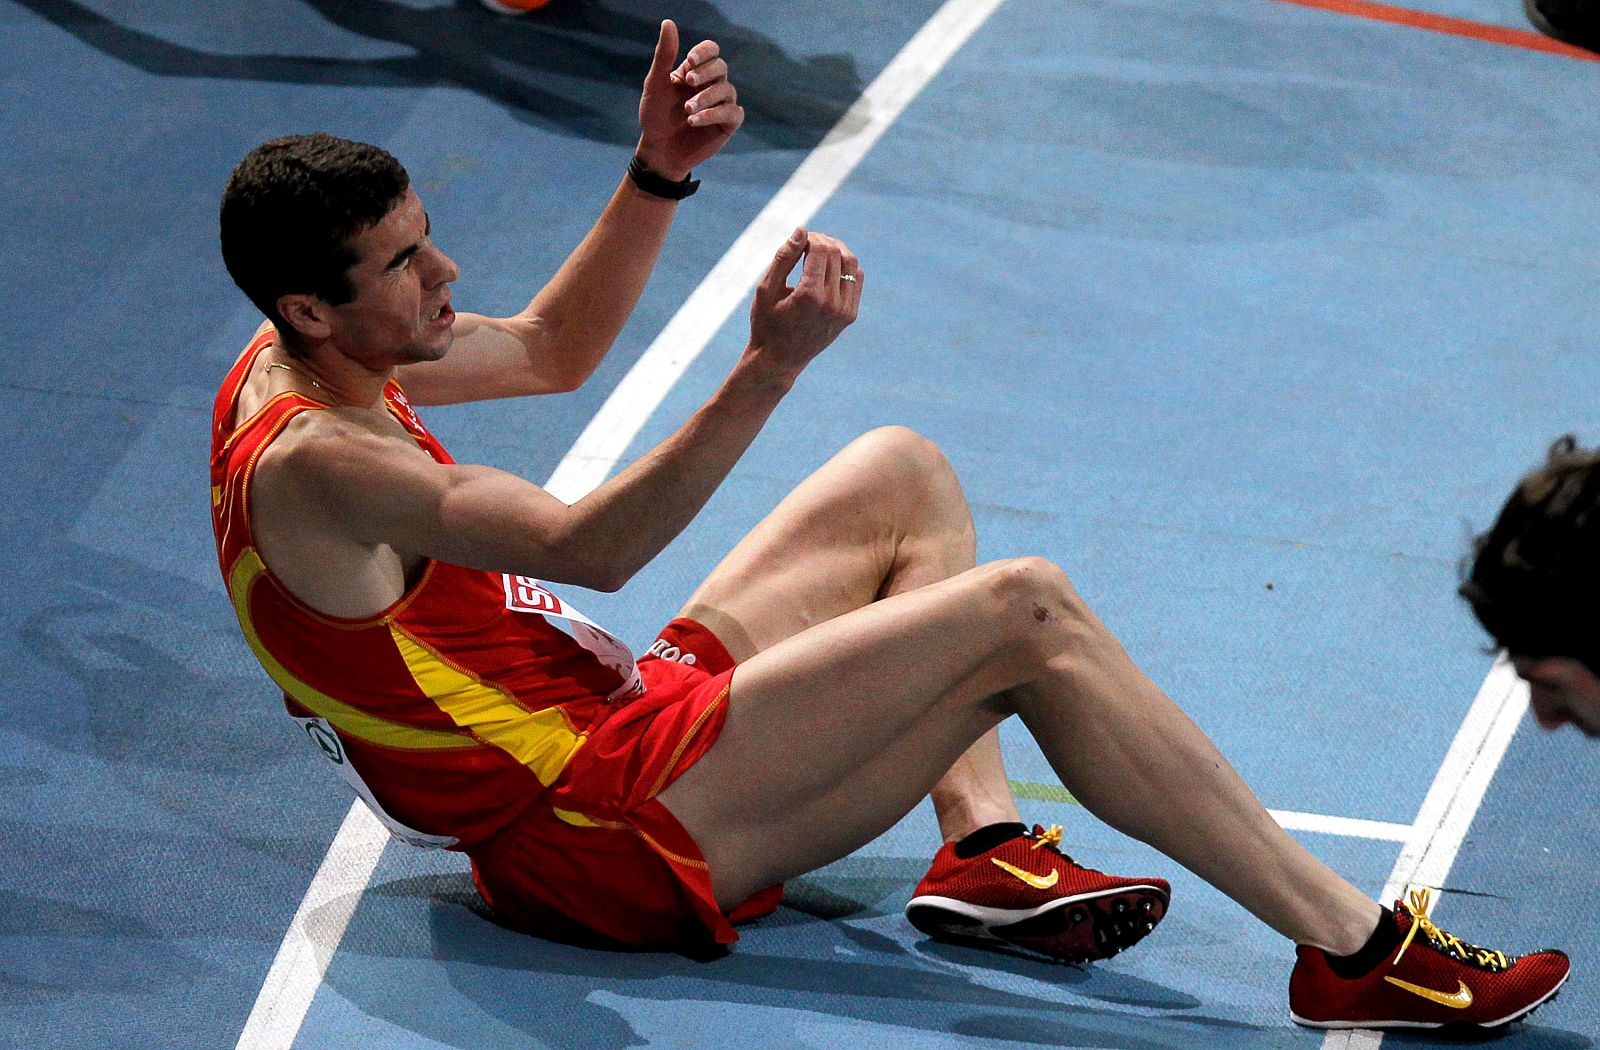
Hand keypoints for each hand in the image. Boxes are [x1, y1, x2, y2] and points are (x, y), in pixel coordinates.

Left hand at [636, 20, 743, 180]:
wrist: (659, 150)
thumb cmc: (656, 116)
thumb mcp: (656, 83)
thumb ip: (664, 55)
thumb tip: (668, 22)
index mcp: (695, 72)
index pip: (711, 51)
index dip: (704, 52)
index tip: (689, 61)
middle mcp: (711, 85)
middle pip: (721, 67)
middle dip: (706, 73)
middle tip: (688, 83)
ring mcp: (722, 104)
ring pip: (726, 90)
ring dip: (706, 98)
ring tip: (687, 111)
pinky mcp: (728, 124)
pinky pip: (733, 112)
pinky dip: (714, 114)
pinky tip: (695, 121)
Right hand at [746, 228, 862, 380]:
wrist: (779, 360)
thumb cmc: (766, 323)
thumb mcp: (766, 289)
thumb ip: (783, 258)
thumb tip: (801, 230)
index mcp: (809, 296)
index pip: (821, 249)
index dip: (810, 238)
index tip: (798, 241)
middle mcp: (831, 303)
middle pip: (837, 253)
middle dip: (822, 242)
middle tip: (806, 244)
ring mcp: (844, 311)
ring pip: (851, 264)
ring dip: (837, 250)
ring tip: (819, 252)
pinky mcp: (849, 315)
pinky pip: (857, 279)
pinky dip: (846, 266)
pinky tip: (829, 267)